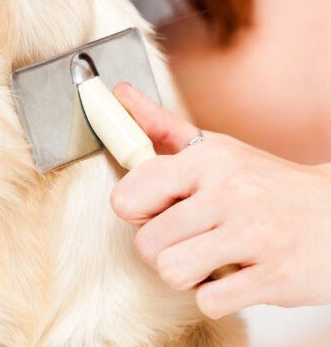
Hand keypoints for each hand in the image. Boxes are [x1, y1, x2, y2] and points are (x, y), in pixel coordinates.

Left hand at [110, 82, 330, 318]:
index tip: (157, 211)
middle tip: (190, 240)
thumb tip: (120, 94)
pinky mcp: (276, 276)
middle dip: (162, 250)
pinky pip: (210, 301)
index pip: (128, 196)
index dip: (136, 212)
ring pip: (172, 271)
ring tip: (211, 259)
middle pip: (147, 243)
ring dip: (187, 275)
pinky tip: (237, 276)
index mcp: (208, 159)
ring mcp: (255, 234)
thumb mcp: (217, 149)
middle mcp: (230, 191)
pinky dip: (217, 297)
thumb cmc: (270, 185)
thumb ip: (163, 127)